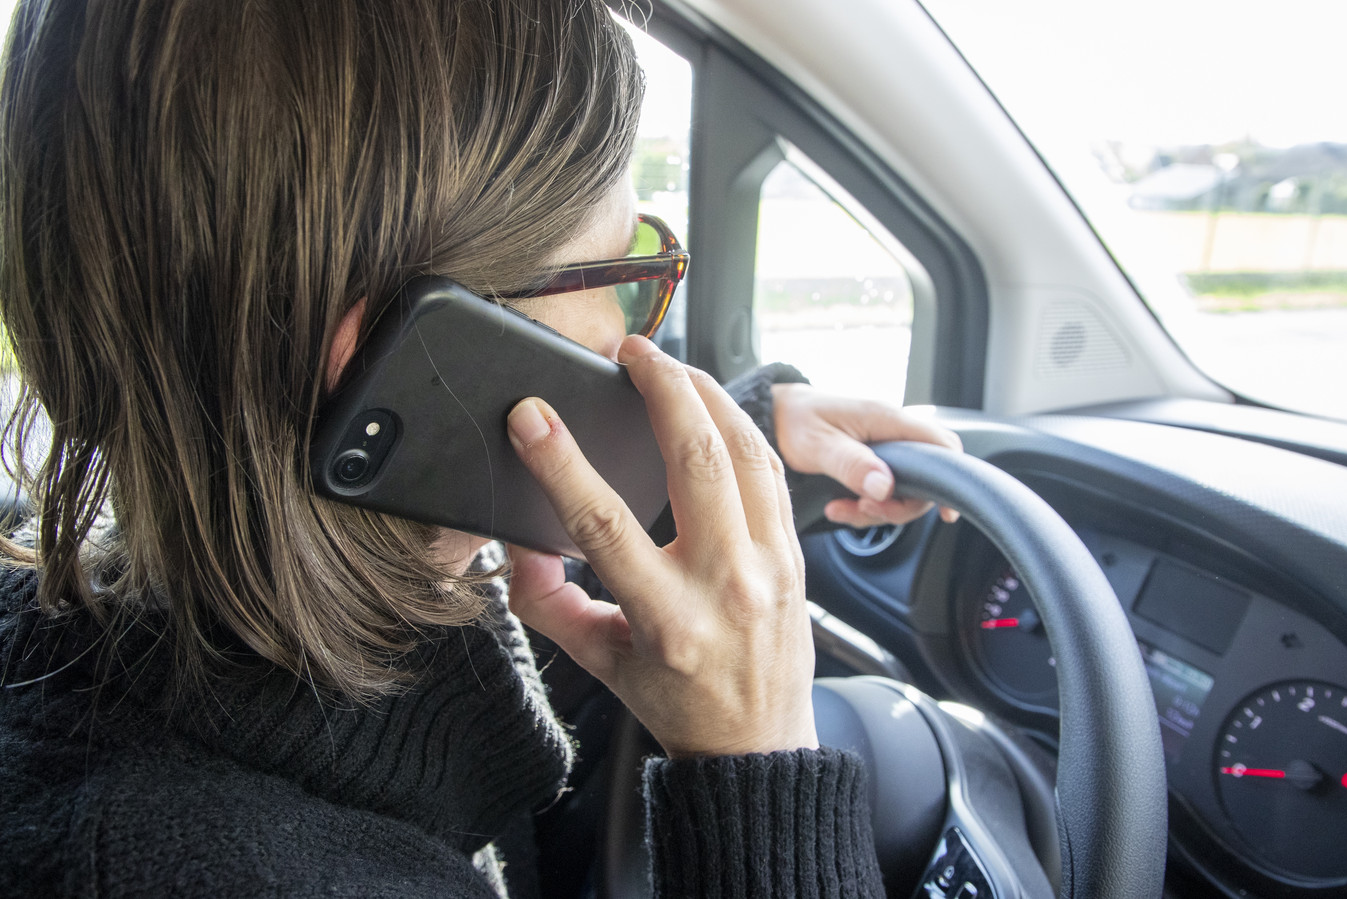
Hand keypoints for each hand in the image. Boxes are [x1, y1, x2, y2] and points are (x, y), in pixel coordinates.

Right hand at [505, 336, 816, 758]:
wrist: (758, 743)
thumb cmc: (675, 699)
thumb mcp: (598, 662)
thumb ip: (546, 603)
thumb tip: (517, 544)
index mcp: (666, 620)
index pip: (605, 526)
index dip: (563, 464)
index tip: (532, 416)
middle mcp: (725, 587)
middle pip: (697, 462)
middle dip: (663, 390)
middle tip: (632, 351)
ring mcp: (770, 567)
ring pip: (746, 454)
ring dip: (709, 395)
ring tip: (672, 366)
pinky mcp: (795, 555)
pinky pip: (771, 473)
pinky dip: (741, 428)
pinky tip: (714, 406)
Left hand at [771, 383, 962, 528]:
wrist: (774, 416)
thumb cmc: (794, 421)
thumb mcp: (818, 445)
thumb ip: (851, 464)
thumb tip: (885, 486)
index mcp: (887, 419)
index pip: (941, 444)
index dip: (952, 477)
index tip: (945, 511)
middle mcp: (891, 433)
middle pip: (926, 477)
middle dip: (899, 505)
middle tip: (864, 509)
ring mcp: (883, 449)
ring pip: (903, 490)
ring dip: (876, 510)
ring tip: (840, 509)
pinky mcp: (871, 463)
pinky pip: (883, 492)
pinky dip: (864, 507)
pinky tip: (838, 506)